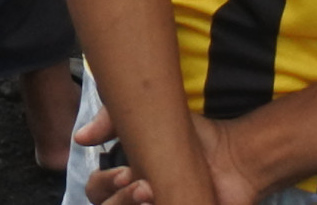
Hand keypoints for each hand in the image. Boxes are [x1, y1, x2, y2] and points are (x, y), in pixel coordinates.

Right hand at [87, 109, 276, 204]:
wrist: (235, 158)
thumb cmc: (196, 140)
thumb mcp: (150, 119)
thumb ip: (112, 120)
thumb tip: (81, 137)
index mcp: (128, 180)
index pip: (97, 190)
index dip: (104, 184)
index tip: (126, 171)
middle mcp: (139, 198)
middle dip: (119, 198)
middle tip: (143, 185)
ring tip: (155, 194)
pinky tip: (169, 202)